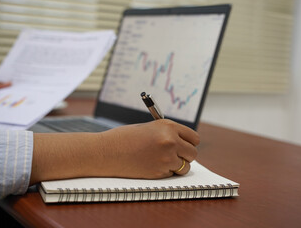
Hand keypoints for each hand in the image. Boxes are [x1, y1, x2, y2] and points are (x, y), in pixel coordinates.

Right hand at [31, 119, 199, 183]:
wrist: (106, 151)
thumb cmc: (125, 138)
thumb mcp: (149, 128)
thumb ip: (168, 134)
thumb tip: (184, 144)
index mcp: (168, 126)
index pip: (194, 137)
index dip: (190, 142)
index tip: (187, 145)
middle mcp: (170, 141)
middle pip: (193, 153)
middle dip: (186, 155)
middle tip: (177, 155)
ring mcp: (166, 158)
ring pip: (185, 166)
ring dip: (178, 166)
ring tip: (163, 161)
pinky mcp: (159, 172)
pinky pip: (172, 174)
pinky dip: (166, 172)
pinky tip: (152, 165)